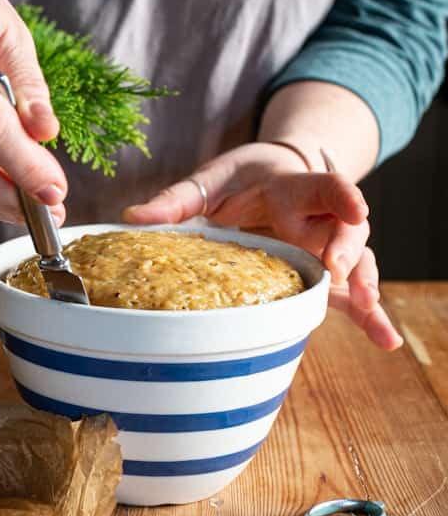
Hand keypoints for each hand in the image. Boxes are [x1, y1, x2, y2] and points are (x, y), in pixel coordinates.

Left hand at [123, 142, 402, 350]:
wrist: (273, 175)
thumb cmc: (242, 180)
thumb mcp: (210, 181)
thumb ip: (176, 200)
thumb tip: (130, 217)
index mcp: (290, 189)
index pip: (322, 187)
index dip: (339, 196)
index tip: (353, 207)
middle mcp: (316, 218)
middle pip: (345, 230)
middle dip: (345, 249)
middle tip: (336, 269)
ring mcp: (325, 246)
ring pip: (357, 264)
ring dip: (363, 287)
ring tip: (368, 311)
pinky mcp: (324, 271)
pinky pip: (348, 293)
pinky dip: (368, 315)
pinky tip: (385, 340)